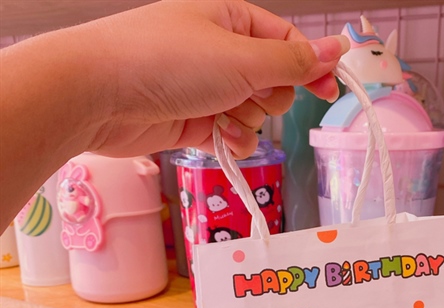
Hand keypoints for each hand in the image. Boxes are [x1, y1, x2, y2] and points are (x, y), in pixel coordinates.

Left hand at [86, 0, 348, 157]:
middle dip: (267, 98)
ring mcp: (207, 90)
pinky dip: (232, 143)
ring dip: (246, 123)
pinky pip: (232, 137)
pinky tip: (220, 140)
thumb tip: (337, 47)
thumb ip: (293, 61)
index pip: (287, 43)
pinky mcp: (194, 122)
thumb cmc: (164, 62)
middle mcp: (221, 55)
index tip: (329, 91)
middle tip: (246, 95)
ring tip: (220, 117)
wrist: (99, 96)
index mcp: (232, 22)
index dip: (311, 67)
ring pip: (254, 115)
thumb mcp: (241, 58)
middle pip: (274, 84)